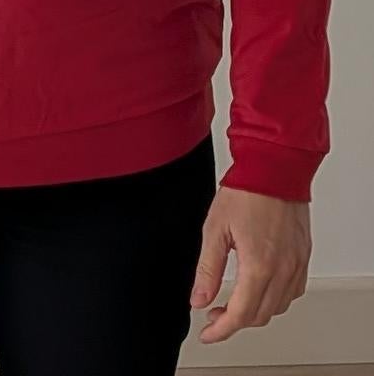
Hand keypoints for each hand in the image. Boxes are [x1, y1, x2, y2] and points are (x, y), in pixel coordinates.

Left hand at [189, 185, 310, 342]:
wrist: (274, 167)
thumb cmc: (246, 191)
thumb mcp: (215, 228)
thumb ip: (207, 269)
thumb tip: (199, 299)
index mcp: (259, 265)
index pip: (240, 314)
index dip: (221, 330)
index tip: (208, 334)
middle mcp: (282, 269)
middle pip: (259, 315)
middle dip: (234, 321)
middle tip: (214, 314)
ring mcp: (296, 263)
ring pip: (278, 307)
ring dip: (255, 311)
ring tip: (233, 302)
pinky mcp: (303, 255)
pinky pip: (293, 291)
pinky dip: (276, 299)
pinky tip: (260, 289)